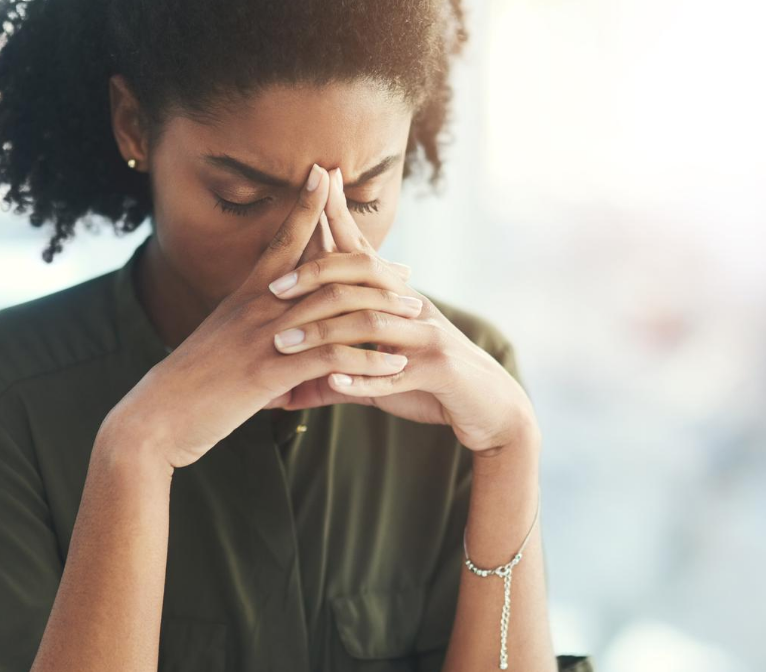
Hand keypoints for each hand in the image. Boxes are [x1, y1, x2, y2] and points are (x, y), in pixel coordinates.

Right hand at [102, 164, 424, 469]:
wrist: (157, 416)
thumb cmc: (190, 382)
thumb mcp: (220, 339)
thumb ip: (247, 322)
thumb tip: (269, 320)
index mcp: (247, 294)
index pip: (282, 238)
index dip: (304, 204)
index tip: (326, 174)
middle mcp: (259, 306)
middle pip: (326, 270)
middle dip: (372, 267)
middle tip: (406, 272)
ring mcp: (266, 337)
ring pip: (338, 311)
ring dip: (383, 312)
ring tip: (416, 315)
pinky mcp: (272, 372)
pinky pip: (334, 359)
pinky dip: (369, 361)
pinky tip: (396, 366)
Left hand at [266, 168, 536, 455]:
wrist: (491, 407)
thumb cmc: (431, 385)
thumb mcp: (381, 372)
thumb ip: (338, 373)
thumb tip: (289, 387)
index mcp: (399, 299)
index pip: (362, 252)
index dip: (339, 217)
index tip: (316, 181)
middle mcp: (414, 308)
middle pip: (363, 277)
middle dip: (316, 277)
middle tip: (274, 288)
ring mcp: (428, 338)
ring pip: (371, 326)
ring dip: (325, 335)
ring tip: (285, 345)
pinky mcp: (439, 372)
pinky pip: (395, 375)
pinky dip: (362, 380)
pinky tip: (333, 383)